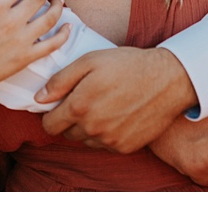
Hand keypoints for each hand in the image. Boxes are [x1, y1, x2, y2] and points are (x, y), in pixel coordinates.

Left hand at [37, 46, 195, 153]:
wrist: (168, 80)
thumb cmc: (128, 65)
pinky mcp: (125, 147)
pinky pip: (104, 145)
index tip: (59, 104)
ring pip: (85, 140)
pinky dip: (105, 134)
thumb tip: (39, 98)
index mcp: (79, 107)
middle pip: (66, 134)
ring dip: (87, 128)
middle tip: (84, 101)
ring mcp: (109, 140)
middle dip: (69, 119)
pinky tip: (116, 115)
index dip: (50, 114)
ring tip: (102, 106)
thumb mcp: (90, 61)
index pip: (48, 125)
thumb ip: (60, 80)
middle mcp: (92, 128)